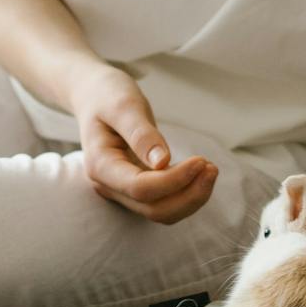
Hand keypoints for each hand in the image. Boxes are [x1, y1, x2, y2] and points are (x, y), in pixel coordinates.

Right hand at [72, 66, 216, 224]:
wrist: (94, 95)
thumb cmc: (107, 95)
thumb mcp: (123, 105)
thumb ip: (141, 134)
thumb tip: (163, 162)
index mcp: (100, 166)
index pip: (140, 188)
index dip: (174, 181)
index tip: (200, 161)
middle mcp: (109, 185)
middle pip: (153, 208)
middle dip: (188, 194)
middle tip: (211, 167)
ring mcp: (122, 189)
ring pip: (161, 211)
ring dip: (190, 197)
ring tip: (210, 169)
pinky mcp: (137, 187)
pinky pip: (164, 201)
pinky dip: (186, 192)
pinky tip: (200, 172)